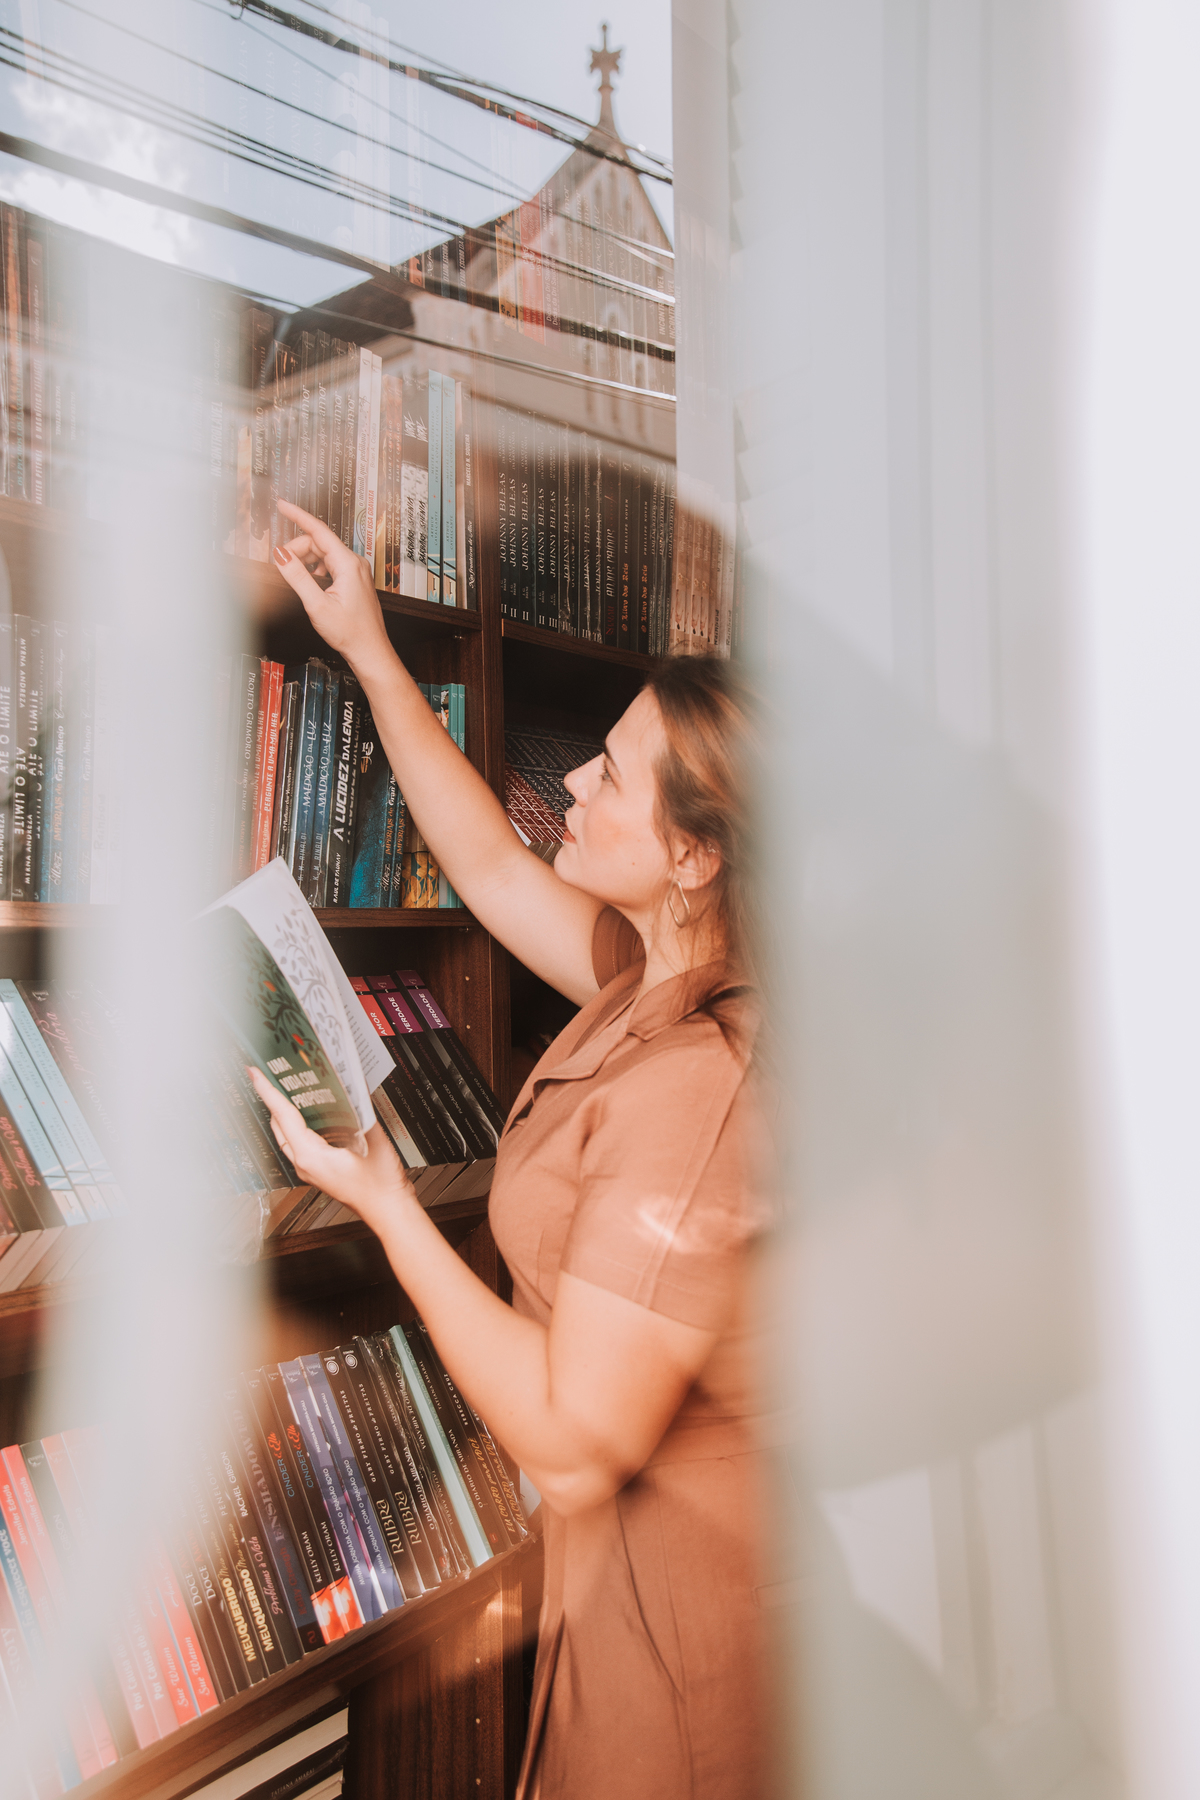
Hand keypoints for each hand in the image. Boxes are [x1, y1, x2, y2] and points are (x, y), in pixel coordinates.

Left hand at [248, 1065, 418, 1238]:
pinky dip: (297, 1124)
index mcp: (311, 1156)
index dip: (268, 1091)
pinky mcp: (318, 1171)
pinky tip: (309, 1114)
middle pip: (279, 1124)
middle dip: (272, 1098)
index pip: (283, 1115)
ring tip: (287, 1089)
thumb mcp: (373, 1141)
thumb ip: (362, 1111)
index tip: (255, 1073)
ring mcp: (310, 1169)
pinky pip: (299, 1143)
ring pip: (287, 1135)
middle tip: (270, 1075)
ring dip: (284, 1112)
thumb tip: (354, 1087)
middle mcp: (304, 1164)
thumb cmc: (380, 1185)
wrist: (388, 1210)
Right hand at [274, 501, 394, 679]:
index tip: (282, 504)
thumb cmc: (350, 632)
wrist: (369, 650)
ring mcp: (355, 570)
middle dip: (297, 550)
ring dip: (305, 561)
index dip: (298, 515)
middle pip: (318, 543)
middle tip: (282, 566)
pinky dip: (315, 569)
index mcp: (348, 564)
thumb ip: (297, 577)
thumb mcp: (317, 605)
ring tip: (297, 579)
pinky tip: (310, 584)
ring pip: (322, 554)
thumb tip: (281, 555)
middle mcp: (354, 563)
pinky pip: (329, 564)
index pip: (318, 530)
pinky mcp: (354, 579)